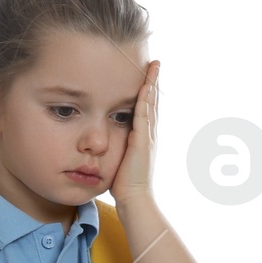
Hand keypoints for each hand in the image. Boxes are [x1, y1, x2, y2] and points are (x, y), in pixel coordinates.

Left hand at [112, 58, 158, 209]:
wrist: (134, 199)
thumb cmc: (124, 184)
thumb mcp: (120, 160)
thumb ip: (118, 148)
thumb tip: (105, 142)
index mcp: (144, 138)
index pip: (146, 109)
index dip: (148, 92)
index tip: (147, 75)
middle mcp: (149, 134)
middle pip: (153, 102)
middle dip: (153, 82)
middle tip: (155, 63)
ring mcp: (148, 137)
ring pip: (151, 105)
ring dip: (152, 85)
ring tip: (154, 67)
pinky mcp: (142, 141)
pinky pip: (144, 116)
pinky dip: (145, 100)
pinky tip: (145, 87)